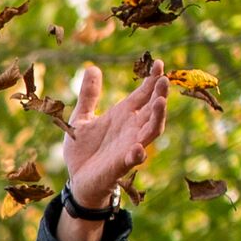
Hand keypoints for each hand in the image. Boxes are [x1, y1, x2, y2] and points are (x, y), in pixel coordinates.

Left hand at [56, 61, 169, 231]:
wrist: (77, 179)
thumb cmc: (83, 149)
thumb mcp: (81, 118)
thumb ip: (88, 96)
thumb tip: (93, 68)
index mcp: (123, 115)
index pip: (144, 94)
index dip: (152, 79)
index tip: (159, 62)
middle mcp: (131, 129)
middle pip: (152, 110)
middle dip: (159, 95)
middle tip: (163, 80)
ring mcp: (128, 146)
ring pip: (150, 131)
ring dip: (157, 118)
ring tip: (160, 102)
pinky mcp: (120, 165)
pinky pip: (133, 159)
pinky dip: (137, 153)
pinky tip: (139, 148)